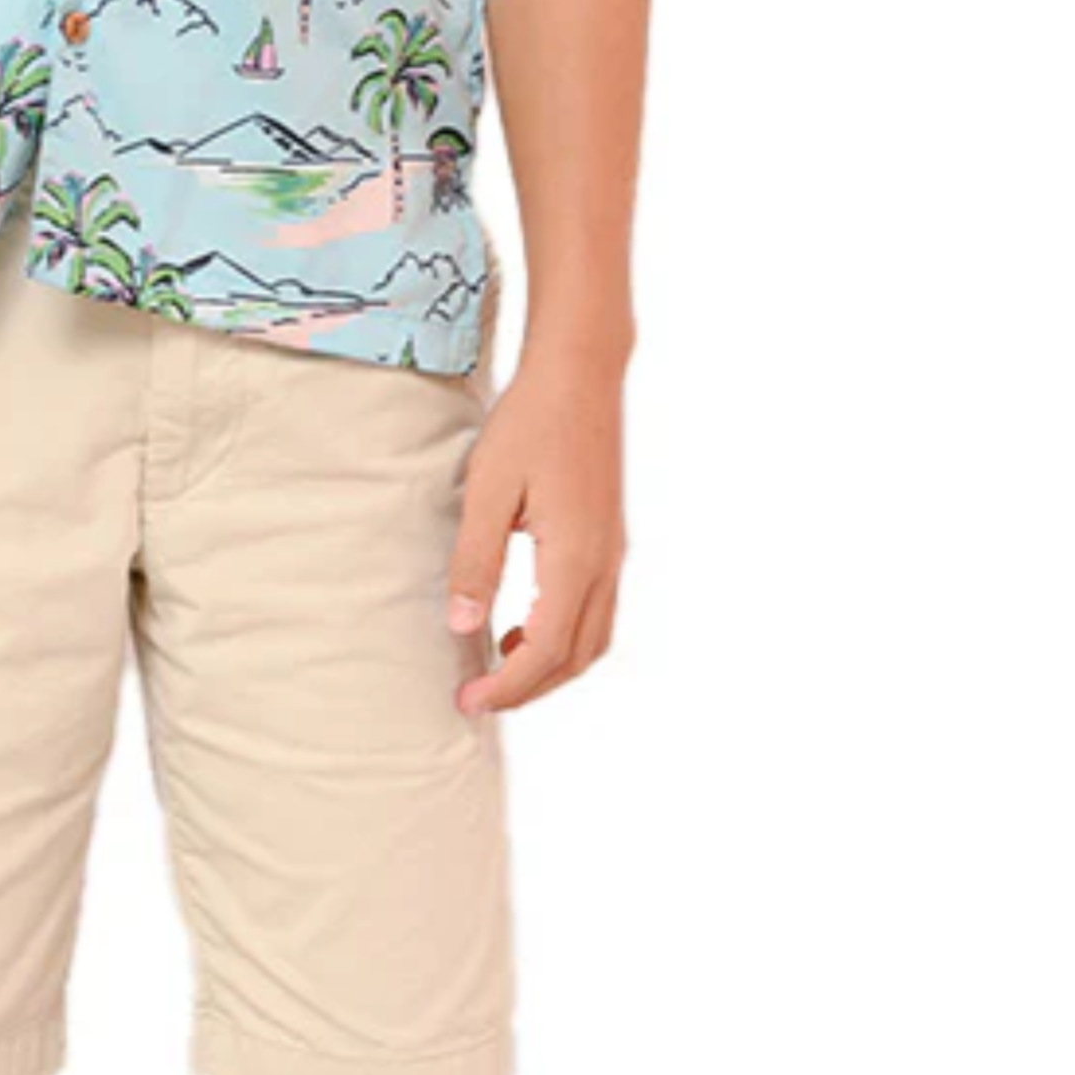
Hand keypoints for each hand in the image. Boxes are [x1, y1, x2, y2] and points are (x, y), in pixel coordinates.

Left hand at [446, 352, 626, 713]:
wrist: (581, 374)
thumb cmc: (530, 423)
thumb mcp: (488, 489)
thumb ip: (475, 560)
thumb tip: (461, 626)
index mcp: (575, 557)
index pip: (545, 651)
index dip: (507, 686)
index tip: (468, 701)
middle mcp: (605, 564)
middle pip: (576, 657)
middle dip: (529, 689)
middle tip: (478, 698)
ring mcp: (614, 553)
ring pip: (594, 640)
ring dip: (551, 667)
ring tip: (500, 665)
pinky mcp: (610, 539)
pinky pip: (597, 611)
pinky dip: (565, 636)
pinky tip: (524, 621)